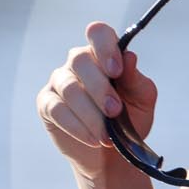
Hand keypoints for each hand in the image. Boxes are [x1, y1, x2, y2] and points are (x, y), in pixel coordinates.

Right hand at [36, 21, 159, 174]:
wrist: (112, 155)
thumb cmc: (129, 120)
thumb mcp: (142, 100)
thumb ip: (136, 79)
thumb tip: (129, 56)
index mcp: (103, 54)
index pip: (98, 34)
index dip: (105, 48)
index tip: (117, 71)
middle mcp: (78, 63)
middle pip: (80, 60)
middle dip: (99, 88)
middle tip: (115, 111)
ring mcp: (59, 82)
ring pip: (69, 88)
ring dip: (90, 113)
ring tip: (106, 135)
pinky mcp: (46, 104)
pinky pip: (57, 109)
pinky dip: (76, 126)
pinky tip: (92, 139)